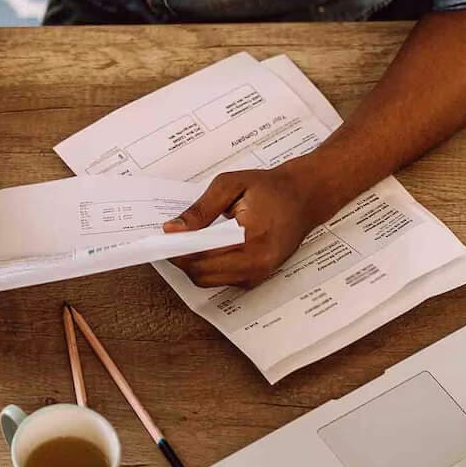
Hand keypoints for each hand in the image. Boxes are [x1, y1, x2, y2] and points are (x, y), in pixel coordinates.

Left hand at [163, 166, 325, 288]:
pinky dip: (207, 266)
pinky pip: (222, 279)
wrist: (305, 197)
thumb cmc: (269, 188)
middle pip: (202, 274)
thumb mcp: (230, 185)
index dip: (177, 249)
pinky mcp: (257, 277)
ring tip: (185, 240)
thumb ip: (200, 210)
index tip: (160, 237)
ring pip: (209, 280)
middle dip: (181, 258)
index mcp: (251, 240)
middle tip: (170, 238)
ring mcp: (258, 275)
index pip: (202, 256)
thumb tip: (173, 229)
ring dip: (192, 264)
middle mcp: (256, 265)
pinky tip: (203, 246)